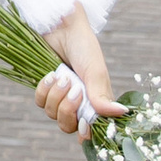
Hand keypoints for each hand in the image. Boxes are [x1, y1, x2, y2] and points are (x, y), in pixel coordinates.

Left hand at [34, 4, 119, 135]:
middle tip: (74, 90)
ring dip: (57, 96)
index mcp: (96, 102)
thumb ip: (102, 95)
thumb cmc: (83, 46)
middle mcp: (79, 103)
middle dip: (69, 110)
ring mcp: (61, 96)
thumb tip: (120, 113)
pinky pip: (40, 102)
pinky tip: (50, 75)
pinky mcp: (46, 89)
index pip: (91, 129)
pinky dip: (44, 90)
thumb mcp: (94, 71)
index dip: (86, 133)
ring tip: (63, 76)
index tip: (84, 128)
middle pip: (70, 126)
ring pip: (53, 115)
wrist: (60, 27)